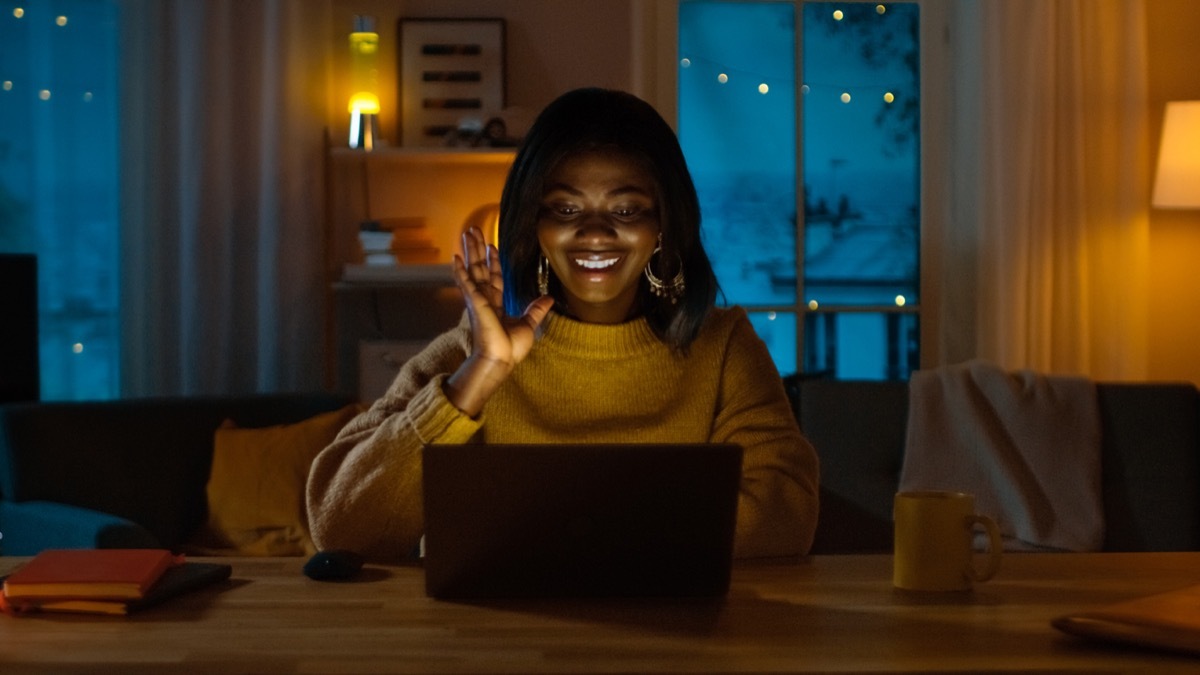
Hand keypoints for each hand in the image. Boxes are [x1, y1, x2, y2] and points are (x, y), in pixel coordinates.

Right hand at [444, 227, 553, 416]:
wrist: (501, 360)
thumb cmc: (510, 349)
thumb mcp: (528, 324)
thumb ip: (536, 310)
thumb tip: (548, 298)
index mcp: (495, 305)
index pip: (494, 278)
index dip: (493, 261)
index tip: (492, 247)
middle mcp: (484, 300)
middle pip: (480, 268)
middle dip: (477, 249)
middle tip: (473, 231)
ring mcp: (478, 300)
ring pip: (473, 269)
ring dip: (469, 251)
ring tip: (467, 233)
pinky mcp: (475, 303)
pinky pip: (466, 283)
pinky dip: (460, 270)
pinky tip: (455, 257)